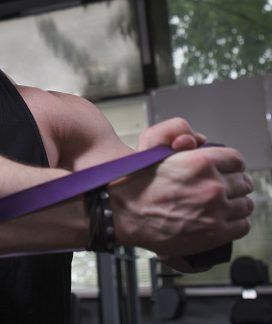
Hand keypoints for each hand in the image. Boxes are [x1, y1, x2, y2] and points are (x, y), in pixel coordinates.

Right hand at [112, 118, 253, 256]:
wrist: (123, 211)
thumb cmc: (135, 183)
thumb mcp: (155, 147)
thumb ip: (180, 138)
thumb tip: (200, 140)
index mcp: (201, 162)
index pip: (236, 160)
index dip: (231, 165)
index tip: (228, 169)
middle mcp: (212, 185)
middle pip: (243, 182)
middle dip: (234, 184)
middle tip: (225, 187)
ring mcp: (215, 209)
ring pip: (245, 205)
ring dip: (236, 204)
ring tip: (224, 205)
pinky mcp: (215, 232)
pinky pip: (241, 226)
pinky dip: (235, 223)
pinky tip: (223, 220)